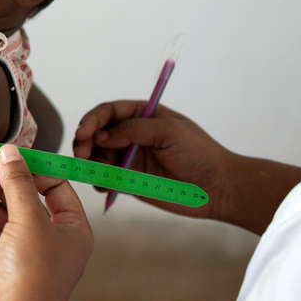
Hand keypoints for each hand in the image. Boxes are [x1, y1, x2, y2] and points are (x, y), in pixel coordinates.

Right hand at [0, 145, 92, 300]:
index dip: (36, 169)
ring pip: (9, 222)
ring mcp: (30, 259)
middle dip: (8, 186)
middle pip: (31, 204)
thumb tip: (11, 153)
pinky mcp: (6, 272)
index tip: (12, 155)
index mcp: (75, 231)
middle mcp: (55, 245)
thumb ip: (18, 182)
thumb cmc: (34, 273)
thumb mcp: (28, 216)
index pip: (59, 188)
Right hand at [73, 101, 300, 234]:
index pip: (108, 112)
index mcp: (141, 115)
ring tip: (98, 173)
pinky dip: (99, 181)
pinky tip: (105, 185)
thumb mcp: (169, 131)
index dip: (92, 120)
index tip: (84, 133)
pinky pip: (105, 179)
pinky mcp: (130, 181)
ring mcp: (129, 158)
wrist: (219, 187)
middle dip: (85, 142)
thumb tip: (101, 136)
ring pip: (97, 157)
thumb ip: (134, 130)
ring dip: (90, 163)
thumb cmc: (200, 153)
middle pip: (96, 134)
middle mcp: (131, 135)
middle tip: (82, 154)